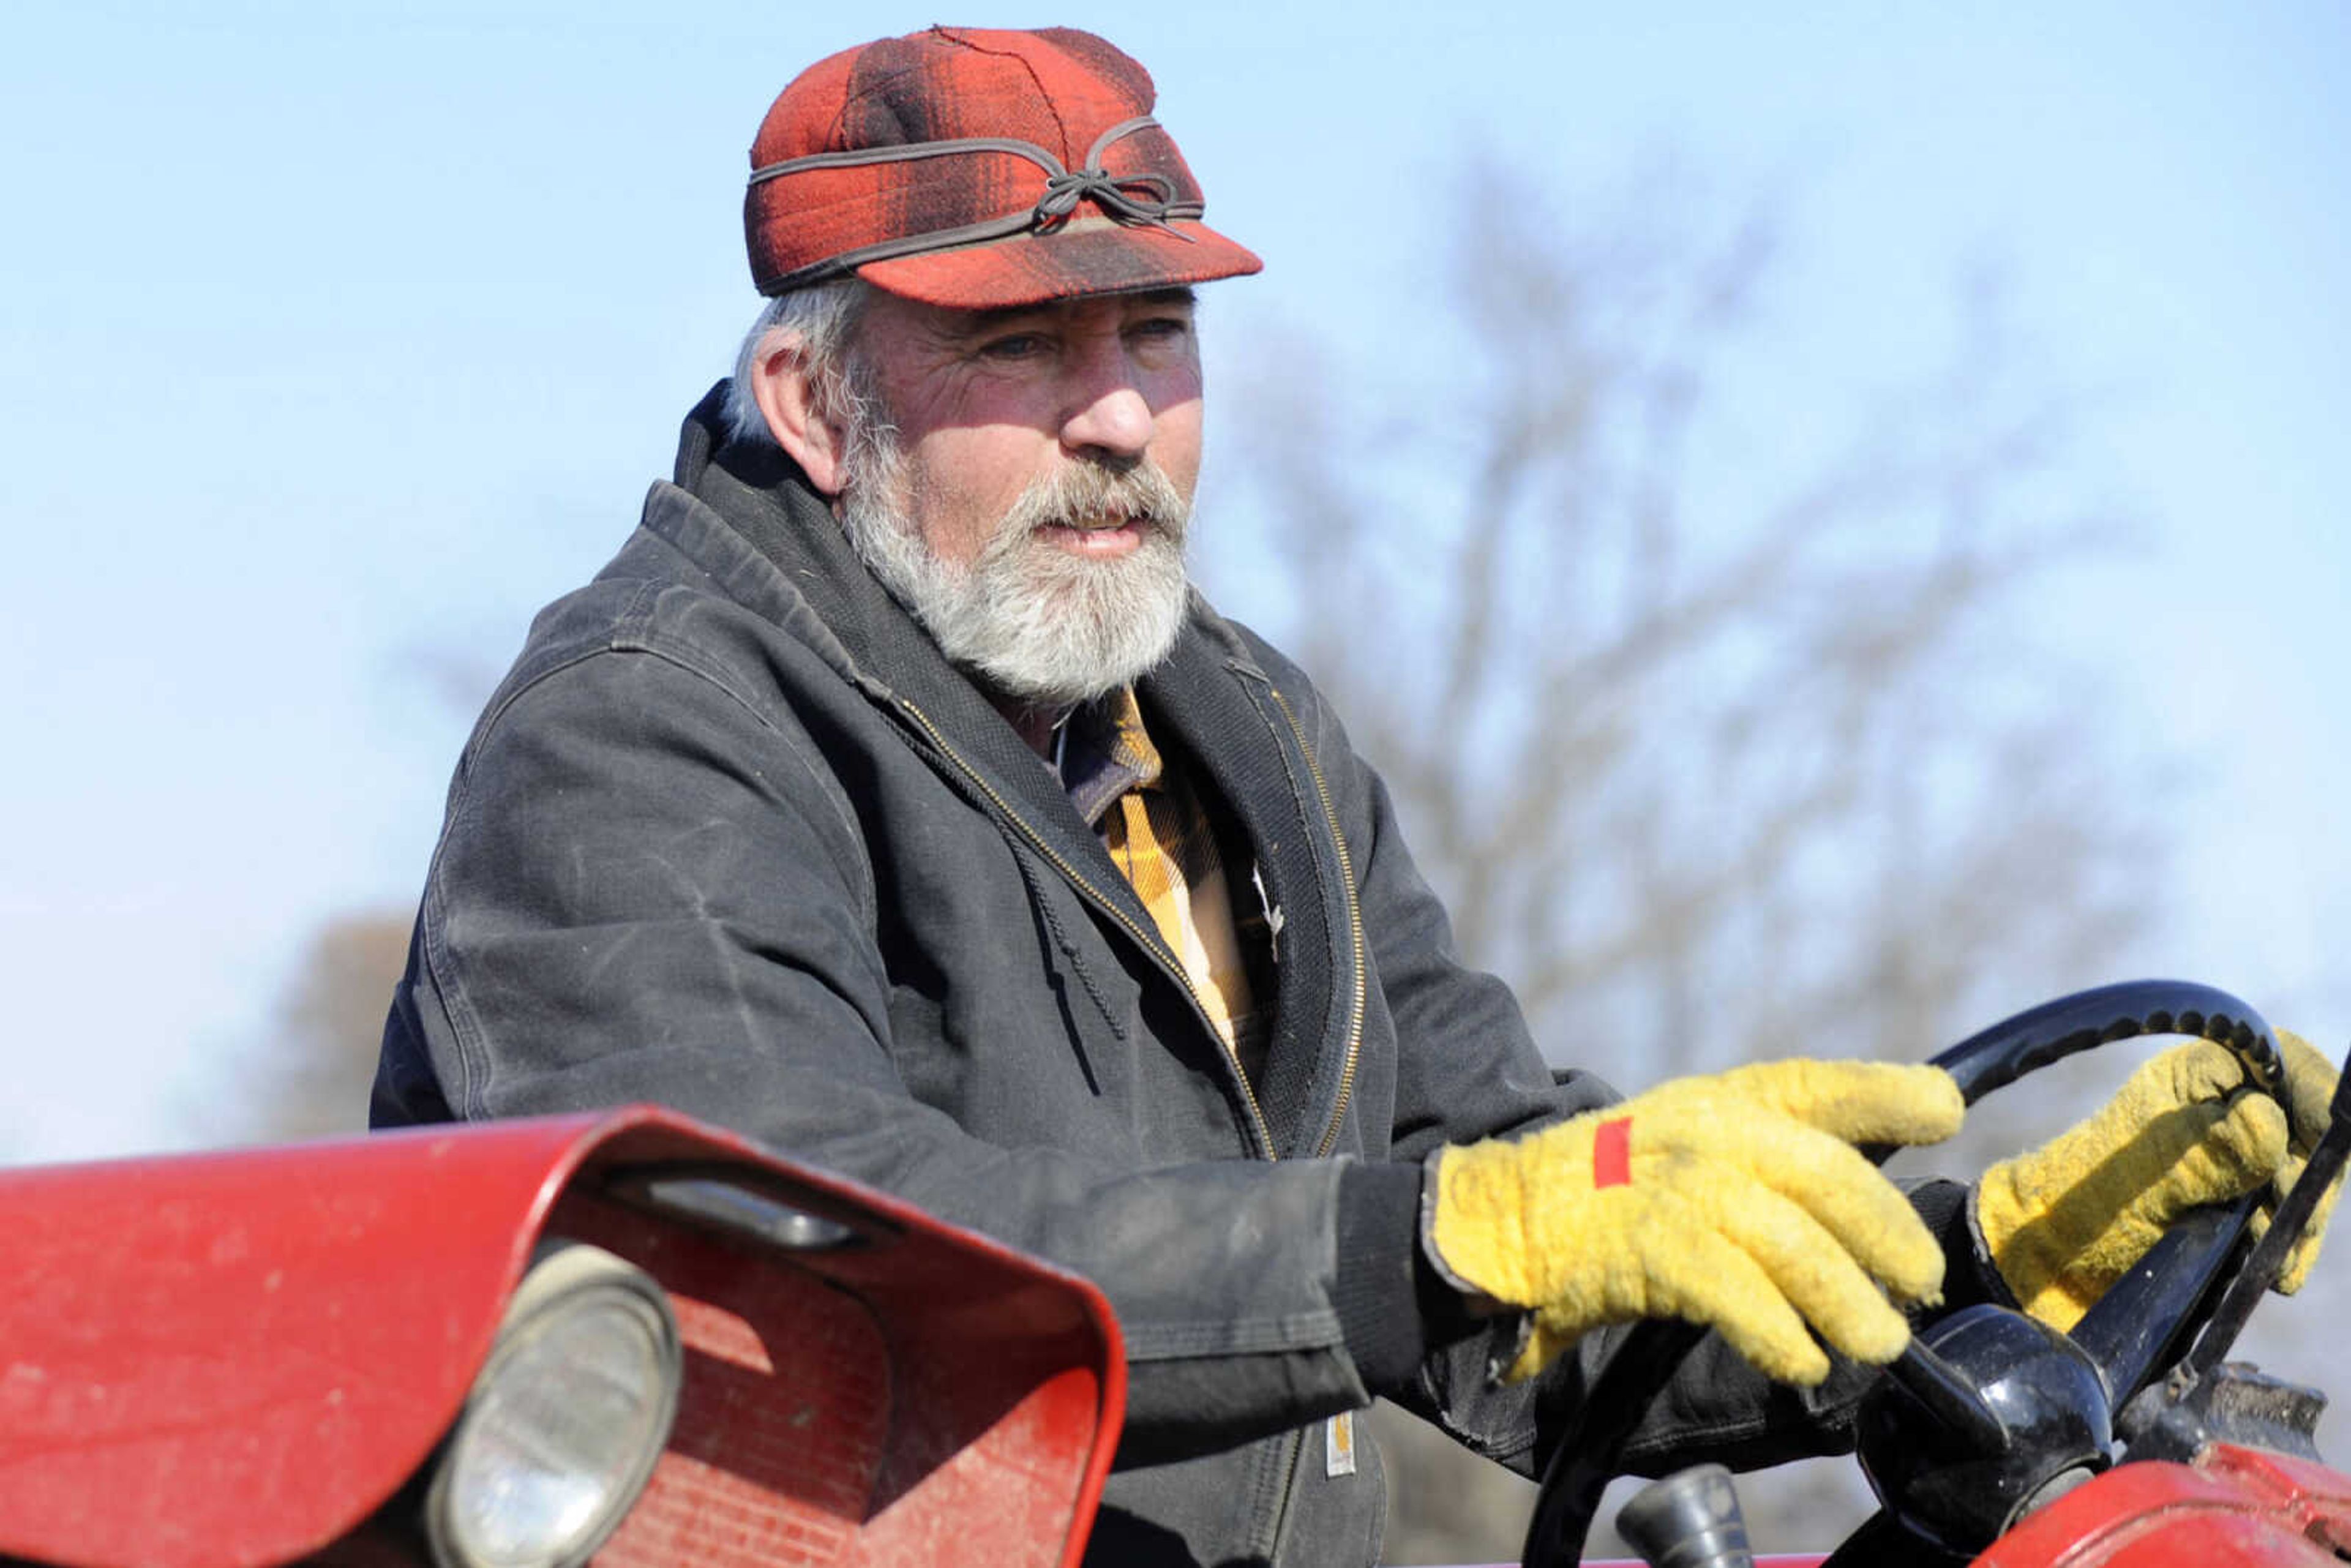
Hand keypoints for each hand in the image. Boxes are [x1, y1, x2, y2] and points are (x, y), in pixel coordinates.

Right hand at [1425, 1060, 1963, 1385]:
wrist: (1506, 1212)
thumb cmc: (1616, 1189)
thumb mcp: (1695, 1142)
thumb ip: (1775, 1161)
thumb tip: (1878, 1219)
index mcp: (1727, 1100)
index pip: (1822, 1085)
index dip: (1888, 1095)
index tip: (1945, 1110)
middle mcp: (1709, 1130)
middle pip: (1830, 1177)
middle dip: (1889, 1237)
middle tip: (1919, 1288)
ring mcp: (1680, 1186)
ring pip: (1795, 1245)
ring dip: (1848, 1303)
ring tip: (1877, 1344)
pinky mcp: (1650, 1247)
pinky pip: (1738, 1295)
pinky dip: (1780, 1335)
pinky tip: (1801, 1362)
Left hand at [1974, 1036, 2329, 1330]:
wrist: (2052, 1267)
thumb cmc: (2081, 1208)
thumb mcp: (2142, 1179)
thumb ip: (2204, 1153)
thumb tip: (2268, 1120)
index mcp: (2195, 1077)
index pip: (2286, 1062)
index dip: (2315, 1099)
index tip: (2320, 1145)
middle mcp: (2223, 1109)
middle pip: (2309, 1129)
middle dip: (2307, 1182)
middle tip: (2286, 1235)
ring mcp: (2235, 1157)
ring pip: (2304, 1178)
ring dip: (2299, 1223)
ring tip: (2276, 1266)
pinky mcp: (2240, 1204)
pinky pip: (2287, 1216)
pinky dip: (2286, 1245)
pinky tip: (2274, 1272)